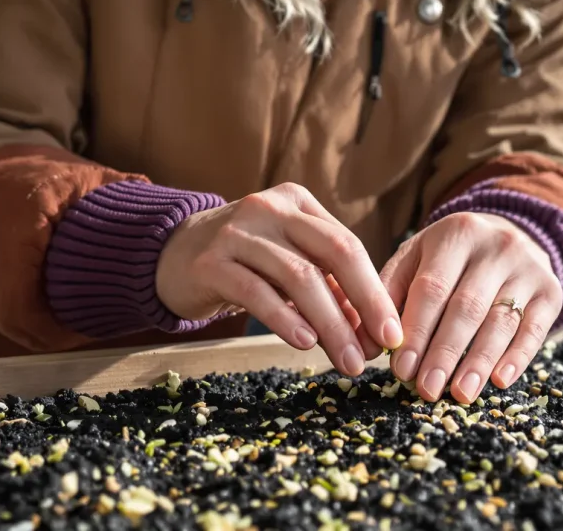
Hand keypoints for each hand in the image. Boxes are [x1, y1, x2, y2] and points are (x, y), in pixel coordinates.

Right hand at [155, 182, 402, 375]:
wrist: (169, 256)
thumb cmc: (242, 264)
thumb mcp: (286, 262)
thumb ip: (326, 287)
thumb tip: (371, 333)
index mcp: (298, 203)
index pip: (348, 245)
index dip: (375, 291)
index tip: (393, 333)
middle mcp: (271, 209)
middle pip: (334, 253)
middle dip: (364, 304)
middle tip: (379, 349)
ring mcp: (239, 232)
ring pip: (298, 277)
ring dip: (330, 324)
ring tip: (347, 360)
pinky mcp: (211, 261)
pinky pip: (257, 292)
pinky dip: (285, 319)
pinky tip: (304, 343)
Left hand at [380, 212, 562, 402]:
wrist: (511, 234)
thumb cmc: (450, 258)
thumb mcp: (418, 258)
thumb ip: (392, 292)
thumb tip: (374, 341)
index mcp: (455, 234)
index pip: (432, 288)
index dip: (417, 331)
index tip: (402, 369)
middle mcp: (496, 246)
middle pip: (467, 307)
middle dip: (444, 353)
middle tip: (426, 390)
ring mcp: (528, 268)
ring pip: (501, 321)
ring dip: (479, 362)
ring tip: (459, 394)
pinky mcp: (551, 291)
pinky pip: (535, 329)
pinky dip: (518, 357)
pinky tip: (500, 381)